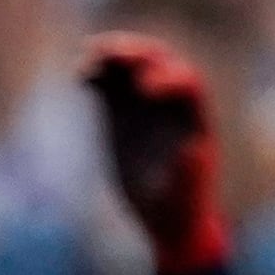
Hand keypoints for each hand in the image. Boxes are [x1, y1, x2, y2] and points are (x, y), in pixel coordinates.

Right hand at [82, 32, 228, 274]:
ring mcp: (144, 105)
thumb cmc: (180, 210)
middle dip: (136, 54)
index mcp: (194, 119)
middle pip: (158, 63)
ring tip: (90, 58)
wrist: (166, 220)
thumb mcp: (184, 197)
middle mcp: (171, 104)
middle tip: (112, 54)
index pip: (187, 83)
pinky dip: (95, 74)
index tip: (145, 90)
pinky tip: (80, 76)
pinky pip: (108, 83)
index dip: (167, 79)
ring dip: (112, 55)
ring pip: (130, 66)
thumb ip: (189, 174)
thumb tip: (192, 148)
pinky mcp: (120, 112)